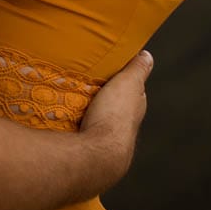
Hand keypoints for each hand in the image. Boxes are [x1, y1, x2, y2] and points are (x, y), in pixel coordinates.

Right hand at [79, 50, 153, 178]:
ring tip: (67, 92)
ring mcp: (105, 136)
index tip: (107, 64)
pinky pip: (79, 127)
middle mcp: (123, 122)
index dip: (121, 76)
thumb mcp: (128, 83)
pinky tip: (63, 113)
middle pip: (111, 102)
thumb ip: (137, 69)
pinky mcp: (88, 145)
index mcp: (135, 107)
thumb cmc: (115, 116)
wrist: (97, 153)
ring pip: (94, 115)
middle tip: (82, 76)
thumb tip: (147, 56)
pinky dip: (73, 120)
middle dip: (100, 92)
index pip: (131, 88)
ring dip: (84, 106)